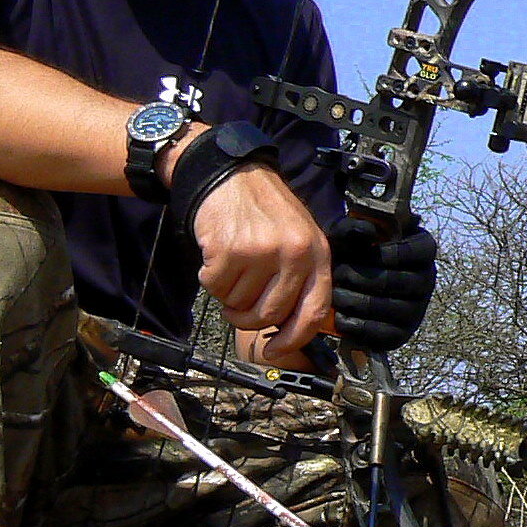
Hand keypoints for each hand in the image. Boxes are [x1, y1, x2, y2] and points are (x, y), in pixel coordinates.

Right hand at [188, 164, 336, 365]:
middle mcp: (293, 254)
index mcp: (316, 254)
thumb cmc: (266, 211)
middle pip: (270, 314)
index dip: (294, 340)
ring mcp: (262, 252)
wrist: (232, 175)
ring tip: (232, 267)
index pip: (313, 312)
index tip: (274, 351)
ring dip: (228, 294)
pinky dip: (210, 279)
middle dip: (248, 319)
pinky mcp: (230, 250)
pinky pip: (215, 288)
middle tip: (237, 308)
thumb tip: (291, 328)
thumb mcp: (299, 239)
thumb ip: (301, 279)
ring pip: (239, 304)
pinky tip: (217, 257)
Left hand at [330, 215, 439, 354]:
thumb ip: (353, 227)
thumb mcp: (351, 235)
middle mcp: (426, 281)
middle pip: (396, 281)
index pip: (416, 252)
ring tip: (335, 294)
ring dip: (356, 301)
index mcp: (423, 250)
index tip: (363, 251)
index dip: (388, 253)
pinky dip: (358, 325)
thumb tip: (365, 231)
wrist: (350, 281)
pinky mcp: (402, 334)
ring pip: (387, 308)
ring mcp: (416, 310)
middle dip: (362, 277)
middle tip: (338, 273)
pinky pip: (382, 333)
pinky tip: (340, 316)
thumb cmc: (352, 251)